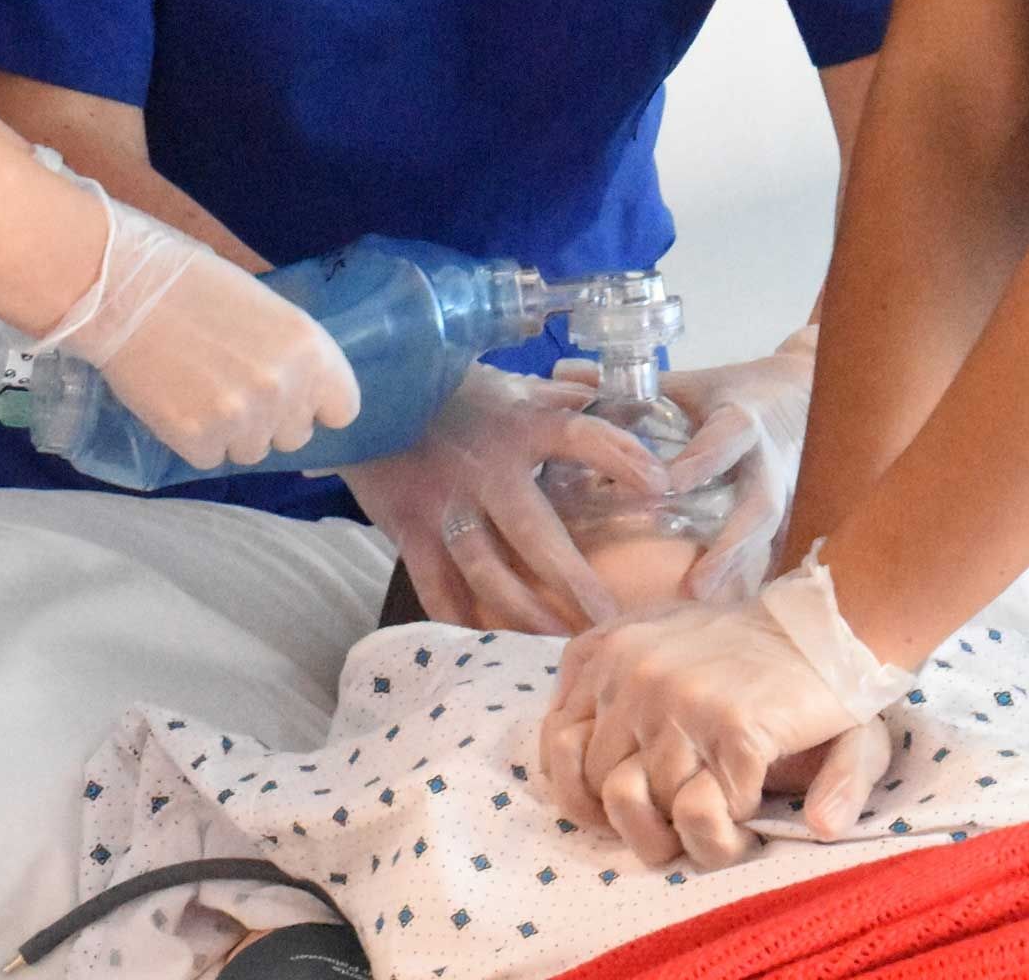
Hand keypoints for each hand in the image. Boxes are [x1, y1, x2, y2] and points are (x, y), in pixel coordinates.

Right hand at [34, 149, 358, 469]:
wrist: (124, 289)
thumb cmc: (194, 285)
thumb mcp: (265, 307)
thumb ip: (291, 353)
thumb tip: (303, 391)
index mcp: (309, 347)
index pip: (343, 409)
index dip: (317, 405)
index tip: (295, 398)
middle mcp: (284, 388)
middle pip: (295, 435)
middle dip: (270, 418)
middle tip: (232, 384)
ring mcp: (242, 418)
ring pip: (251, 451)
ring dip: (231, 431)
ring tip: (199, 387)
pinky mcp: (197, 439)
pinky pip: (210, 458)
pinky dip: (194, 439)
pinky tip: (176, 399)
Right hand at [341, 364, 669, 635]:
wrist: (367, 393)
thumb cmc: (449, 389)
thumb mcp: (509, 384)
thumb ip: (560, 396)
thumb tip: (614, 398)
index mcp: (519, 425)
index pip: (580, 435)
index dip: (620, 456)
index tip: (661, 487)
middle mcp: (486, 470)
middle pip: (534, 532)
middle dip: (573, 580)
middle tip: (611, 621)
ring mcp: (444, 504)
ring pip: (486, 570)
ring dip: (522, 611)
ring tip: (556, 643)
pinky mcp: (409, 528)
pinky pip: (436, 584)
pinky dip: (459, 618)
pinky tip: (486, 645)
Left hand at [539, 543, 911, 869]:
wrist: (825, 630)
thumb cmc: (742, 656)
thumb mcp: (655, 653)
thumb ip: (599, 700)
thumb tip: (557, 772)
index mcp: (605, 655)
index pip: (557, 746)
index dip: (585, 794)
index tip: (631, 804)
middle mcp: (631, 673)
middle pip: (601, 791)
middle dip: (644, 824)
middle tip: (687, 819)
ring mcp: (679, 700)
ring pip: (652, 811)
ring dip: (691, 832)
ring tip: (724, 814)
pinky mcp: (732, 729)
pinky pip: (707, 815)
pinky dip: (732, 829)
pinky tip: (752, 805)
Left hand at [647, 326, 815, 602]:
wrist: (792, 399)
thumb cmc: (725, 394)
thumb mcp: (684, 382)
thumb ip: (626, 383)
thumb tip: (561, 371)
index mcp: (740, 421)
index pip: (726, 439)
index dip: (701, 460)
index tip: (668, 483)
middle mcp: (765, 464)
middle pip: (759, 506)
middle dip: (731, 542)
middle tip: (697, 580)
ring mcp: (779, 497)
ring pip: (766, 540)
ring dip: (736, 572)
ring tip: (701, 604)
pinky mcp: (780, 522)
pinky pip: (769, 556)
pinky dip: (745, 583)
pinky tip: (719, 617)